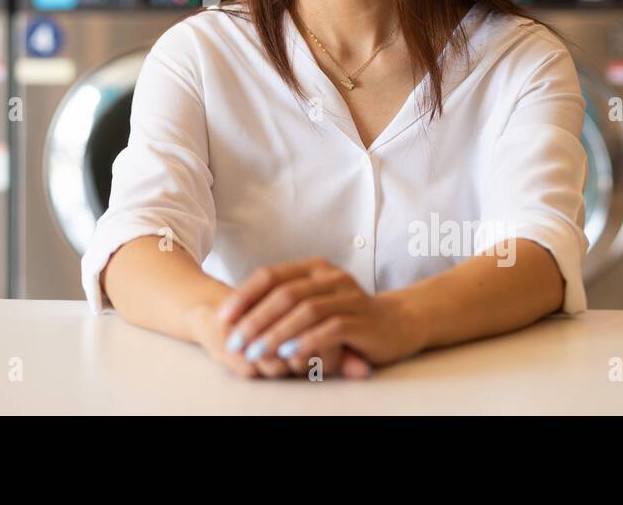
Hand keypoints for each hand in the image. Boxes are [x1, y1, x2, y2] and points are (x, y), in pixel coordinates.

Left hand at [217, 258, 427, 376]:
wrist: (400, 322)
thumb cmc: (348, 314)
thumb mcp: (316, 301)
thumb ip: (287, 302)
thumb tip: (240, 316)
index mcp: (313, 268)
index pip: (270, 275)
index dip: (244, 296)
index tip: (223, 318)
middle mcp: (329, 277)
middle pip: (283, 294)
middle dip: (254, 319)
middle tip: (235, 341)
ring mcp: (347, 296)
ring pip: (304, 311)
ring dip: (275, 333)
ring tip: (255, 352)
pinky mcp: (361, 320)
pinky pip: (330, 329)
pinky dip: (306, 341)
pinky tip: (288, 355)